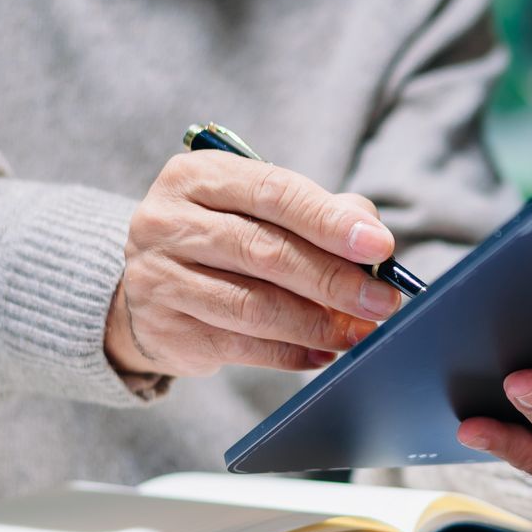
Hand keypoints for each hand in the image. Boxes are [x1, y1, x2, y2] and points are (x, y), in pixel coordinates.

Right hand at [106, 153, 404, 376]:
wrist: (150, 286)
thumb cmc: (222, 238)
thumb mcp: (258, 209)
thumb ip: (318, 214)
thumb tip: (373, 239)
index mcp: (198, 177)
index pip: (274, 192)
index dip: (331, 221)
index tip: (380, 247)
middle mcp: (168, 222)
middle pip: (265, 252)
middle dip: (334, 280)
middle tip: (380, 300)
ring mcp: (159, 278)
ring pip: (253, 306)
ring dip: (317, 323)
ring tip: (359, 332)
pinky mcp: (164, 330)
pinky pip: (240, 347)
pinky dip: (291, 353)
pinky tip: (323, 352)